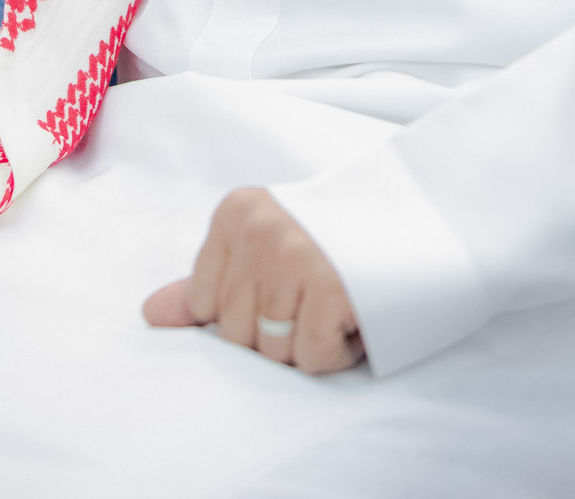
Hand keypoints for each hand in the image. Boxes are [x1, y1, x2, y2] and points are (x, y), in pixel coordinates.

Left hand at [143, 187, 364, 374]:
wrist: (421, 216)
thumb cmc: (334, 240)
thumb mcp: (265, 247)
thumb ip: (208, 282)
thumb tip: (152, 314)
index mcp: (237, 213)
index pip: (204, 306)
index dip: (247, 313)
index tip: (284, 287)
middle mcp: (261, 229)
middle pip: (236, 335)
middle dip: (279, 332)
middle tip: (315, 297)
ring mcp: (295, 256)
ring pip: (273, 353)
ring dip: (311, 343)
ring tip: (336, 303)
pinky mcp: (331, 288)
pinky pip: (313, 360)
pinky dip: (338, 352)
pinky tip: (353, 316)